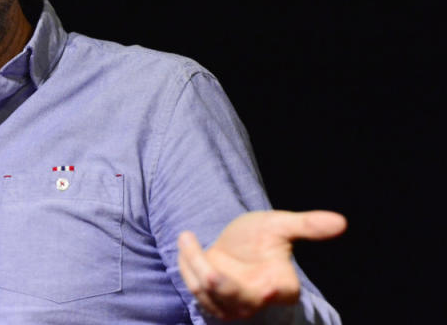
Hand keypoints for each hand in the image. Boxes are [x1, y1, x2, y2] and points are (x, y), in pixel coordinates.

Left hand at [177, 210, 346, 320]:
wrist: (237, 246)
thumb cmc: (262, 236)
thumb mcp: (279, 225)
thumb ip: (306, 225)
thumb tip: (341, 221)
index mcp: (281, 286)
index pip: (275, 293)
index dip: (268, 292)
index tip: (265, 287)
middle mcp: (257, 302)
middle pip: (233, 298)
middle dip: (215, 283)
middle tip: (202, 262)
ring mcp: (232, 306)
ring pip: (207, 292)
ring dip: (193, 264)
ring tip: (186, 237)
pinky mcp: (211, 303)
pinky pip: (194, 289)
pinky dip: (186, 267)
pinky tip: (186, 245)